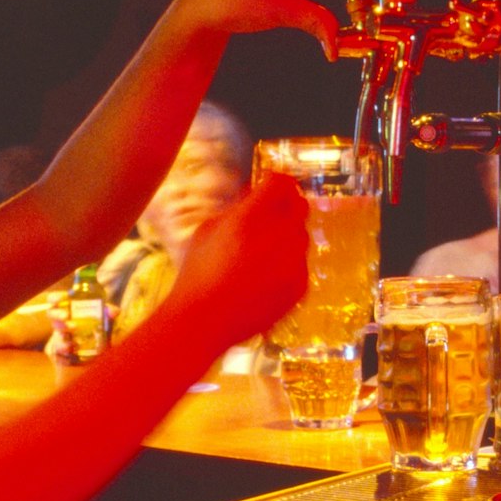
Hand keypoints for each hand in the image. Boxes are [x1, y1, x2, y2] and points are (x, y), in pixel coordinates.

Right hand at [43, 292, 115, 360]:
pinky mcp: (62, 354)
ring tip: (70, 340)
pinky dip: (64, 354)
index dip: (55, 298)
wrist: (98, 352)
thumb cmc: (99, 328)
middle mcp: (61, 323)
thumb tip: (113, 312)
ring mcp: (60, 338)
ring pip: (55, 337)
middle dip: (57, 315)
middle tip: (66, 317)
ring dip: (62, 338)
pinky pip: (58, 354)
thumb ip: (109, 312)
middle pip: (51, 315)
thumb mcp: (105, 319)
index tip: (59, 300)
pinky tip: (71, 351)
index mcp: (68, 309)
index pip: (55, 300)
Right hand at [163, 173, 308, 345]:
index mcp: (252, 217)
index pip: (281, 183)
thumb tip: (254, 194)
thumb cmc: (198, 273)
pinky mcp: (299, 286)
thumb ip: (236, 208)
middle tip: (272, 210)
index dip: (276, 179)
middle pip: (300, 204)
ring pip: (302, 235)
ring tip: (262, 249)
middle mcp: (279, 236)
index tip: (270, 181)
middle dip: (287, 202)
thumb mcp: (208, 230)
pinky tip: (265, 274)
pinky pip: (301, 264)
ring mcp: (294, 263)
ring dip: (287, 234)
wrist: (204, 321)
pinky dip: (288, 262)